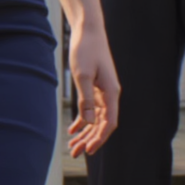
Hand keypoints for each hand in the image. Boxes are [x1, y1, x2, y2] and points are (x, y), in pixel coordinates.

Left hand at [67, 14, 119, 157]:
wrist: (87, 31)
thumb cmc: (86, 50)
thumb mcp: (83, 75)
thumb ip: (85, 99)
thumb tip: (88, 122)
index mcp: (111, 93)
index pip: (108, 123)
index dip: (99, 138)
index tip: (89, 151)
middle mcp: (110, 95)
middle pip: (101, 124)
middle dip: (90, 140)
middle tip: (75, 153)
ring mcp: (103, 92)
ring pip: (95, 119)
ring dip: (85, 133)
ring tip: (73, 146)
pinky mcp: (95, 88)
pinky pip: (90, 109)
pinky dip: (82, 120)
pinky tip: (73, 130)